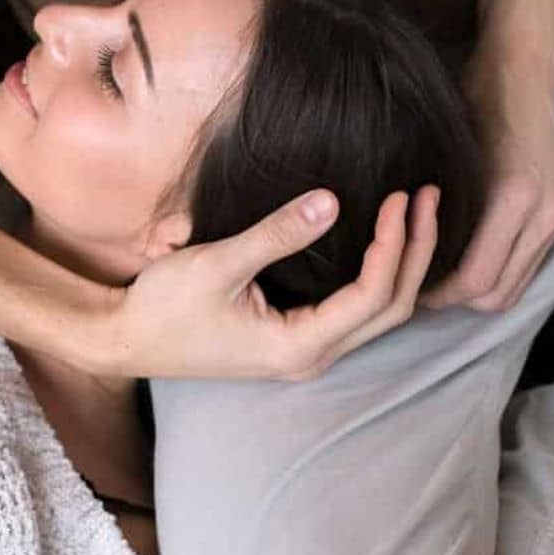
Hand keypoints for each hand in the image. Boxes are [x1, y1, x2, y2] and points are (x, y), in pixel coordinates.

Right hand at [102, 185, 441, 380]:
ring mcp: (306, 352)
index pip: (373, 295)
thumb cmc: (164, 307)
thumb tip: (333, 201)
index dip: (396, 244)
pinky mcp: (295, 339)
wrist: (125, 340)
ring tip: (416, 213)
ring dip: (403, 263)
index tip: (403, 197)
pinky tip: (385, 242)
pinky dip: (380, 275)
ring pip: (380, 314)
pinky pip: (357, 311)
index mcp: (299, 346)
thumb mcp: (218, 263)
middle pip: (392, 309)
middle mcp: (312, 357)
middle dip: (416, 252)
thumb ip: (276, 234)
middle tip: (428, 197)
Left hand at [422, 56, 553, 313]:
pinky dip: (497, 276)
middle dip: (455, 301)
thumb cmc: (475, 101)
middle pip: (496, 296)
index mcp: (513, 198)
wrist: (524, 74)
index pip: (475, 279)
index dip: (438, 294)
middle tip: (417, 287)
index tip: (407, 284)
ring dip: (477, 293)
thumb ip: (434, 207)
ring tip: (439, 277)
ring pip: (514, 289)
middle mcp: (542, 215)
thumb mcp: (446, 152)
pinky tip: (466, 261)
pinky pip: (526, 269)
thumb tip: (403, 253)